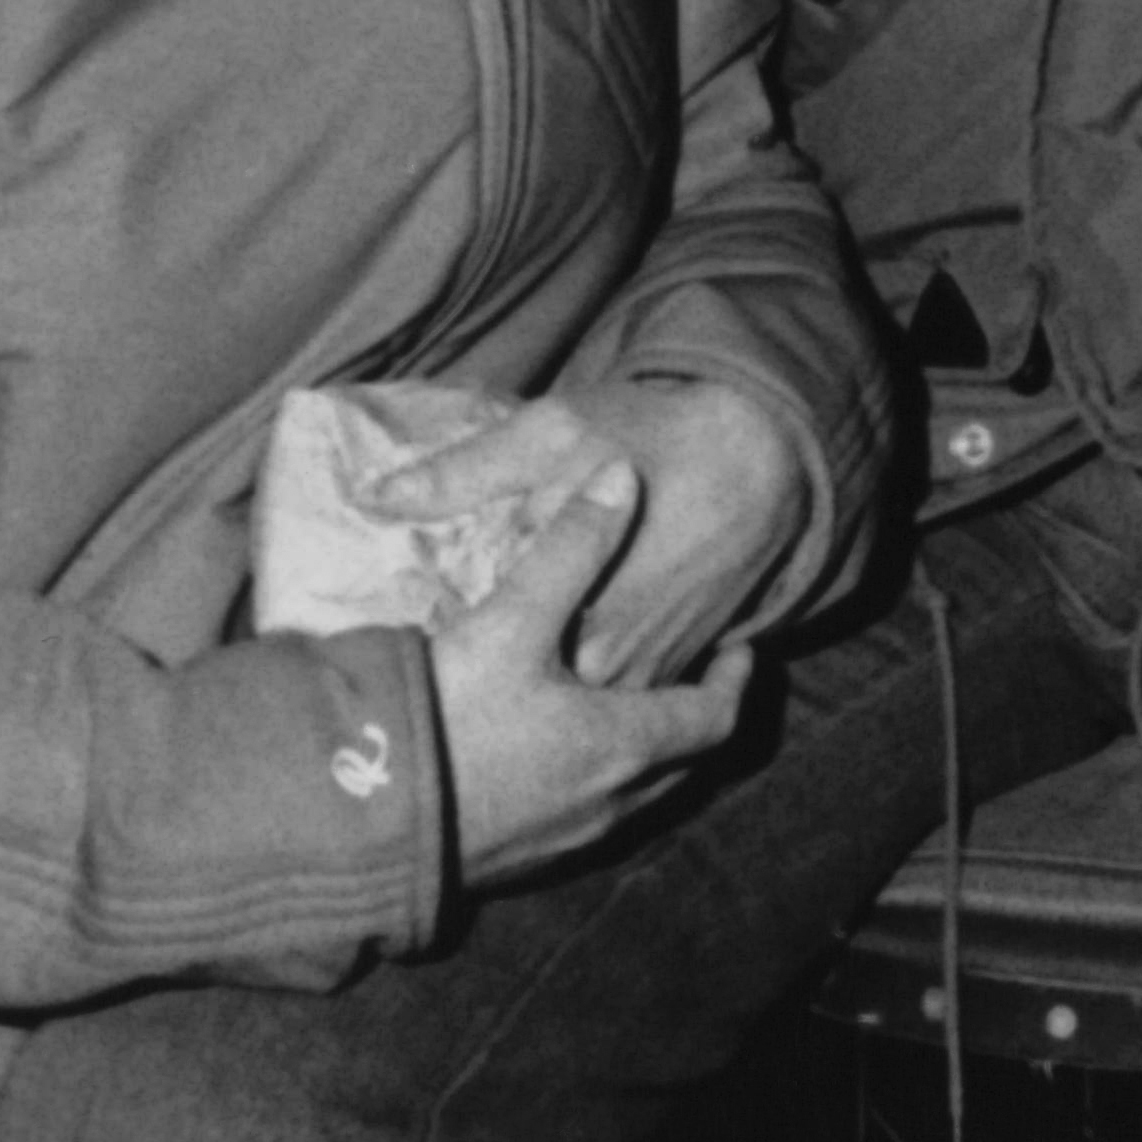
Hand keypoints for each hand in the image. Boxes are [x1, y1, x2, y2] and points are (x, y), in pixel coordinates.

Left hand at [336, 370, 817, 690]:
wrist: (763, 457)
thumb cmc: (656, 436)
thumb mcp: (554, 432)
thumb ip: (467, 471)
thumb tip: (378, 496)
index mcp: (576, 610)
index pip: (487, 660)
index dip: (443, 663)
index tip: (406, 659)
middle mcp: (614, 659)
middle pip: (528, 695)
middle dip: (486, 686)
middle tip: (434, 674)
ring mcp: (650, 671)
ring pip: (575, 709)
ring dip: (534, 696)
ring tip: (486, 679)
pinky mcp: (676, 666)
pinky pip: (617, 699)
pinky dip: (583, 691)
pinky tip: (547, 670)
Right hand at [426, 468, 753, 887]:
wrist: (361, 823)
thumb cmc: (450, 716)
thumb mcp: (513, 619)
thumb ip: (572, 546)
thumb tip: (621, 476)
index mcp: (624, 745)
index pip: (713, 719)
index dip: (734, 681)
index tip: (741, 649)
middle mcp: (608, 803)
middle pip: (681, 764)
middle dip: (694, 718)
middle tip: (694, 673)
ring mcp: (562, 840)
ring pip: (633, 796)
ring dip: (645, 753)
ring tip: (629, 702)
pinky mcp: (516, 860)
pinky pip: (583, 818)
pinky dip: (595, 780)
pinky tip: (554, 752)